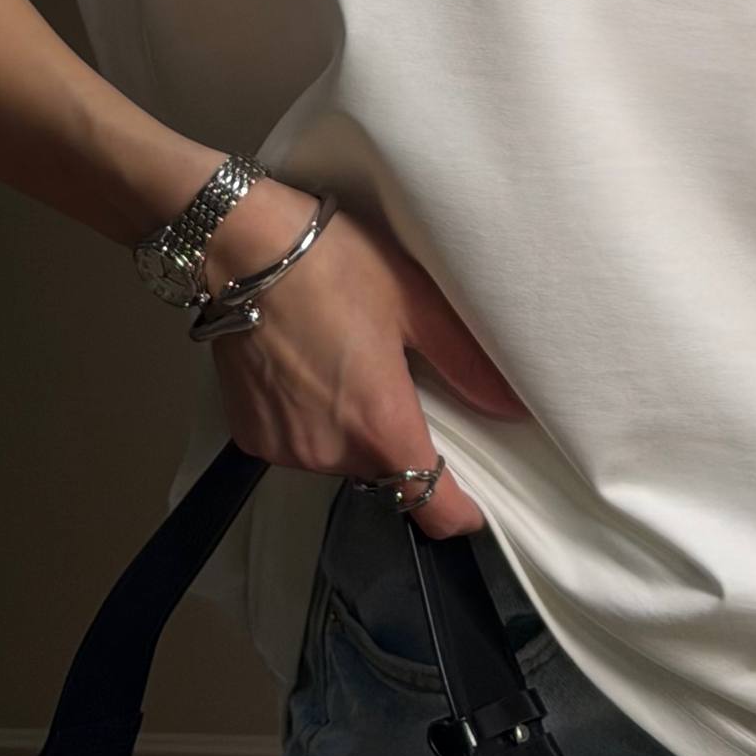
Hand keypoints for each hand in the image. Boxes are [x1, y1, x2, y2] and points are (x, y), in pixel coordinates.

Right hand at [202, 181, 533, 540]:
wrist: (242, 244)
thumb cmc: (335, 264)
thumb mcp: (414, 301)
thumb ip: (465, 362)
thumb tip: (513, 406)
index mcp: (379, 425)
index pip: (429, 508)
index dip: (459, 511)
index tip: (474, 502)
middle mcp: (329, 452)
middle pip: (385, 474)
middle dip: (399, 439)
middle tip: (399, 381)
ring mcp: (284, 448)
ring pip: (341, 458)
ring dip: (352, 429)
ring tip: (347, 364)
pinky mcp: (250, 435)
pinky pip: (299, 443)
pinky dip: (311, 420)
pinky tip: (308, 369)